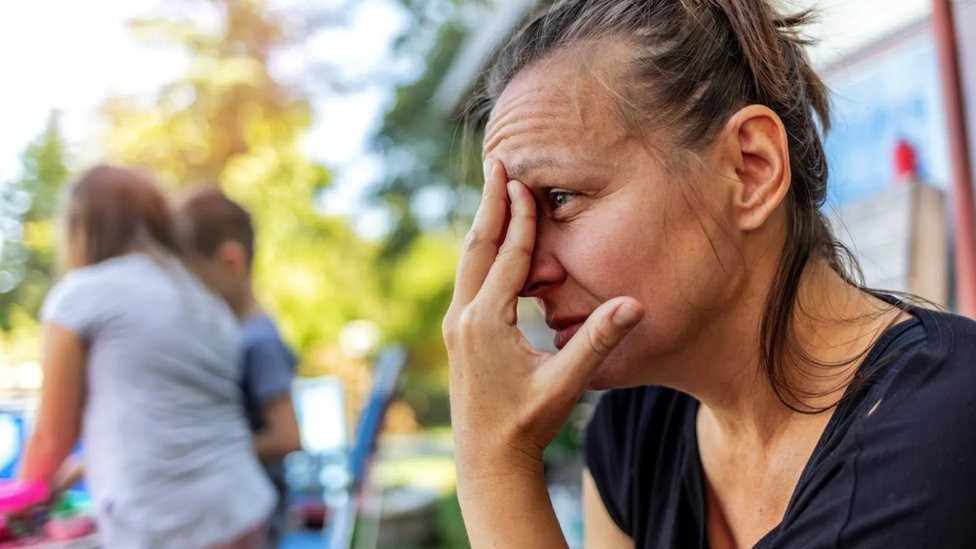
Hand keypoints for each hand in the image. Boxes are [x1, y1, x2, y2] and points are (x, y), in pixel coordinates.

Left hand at [443, 159, 643, 479]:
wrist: (488, 459)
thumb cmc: (527, 423)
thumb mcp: (566, 383)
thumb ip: (598, 341)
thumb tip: (634, 305)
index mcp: (486, 321)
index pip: (508, 256)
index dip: (520, 218)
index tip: (525, 179)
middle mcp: (463, 317)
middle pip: (476, 246)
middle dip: (489, 203)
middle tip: (496, 162)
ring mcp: (455, 325)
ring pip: (468, 261)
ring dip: (483, 224)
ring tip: (492, 189)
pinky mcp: (458, 334)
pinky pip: (468, 279)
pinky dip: (481, 251)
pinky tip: (492, 241)